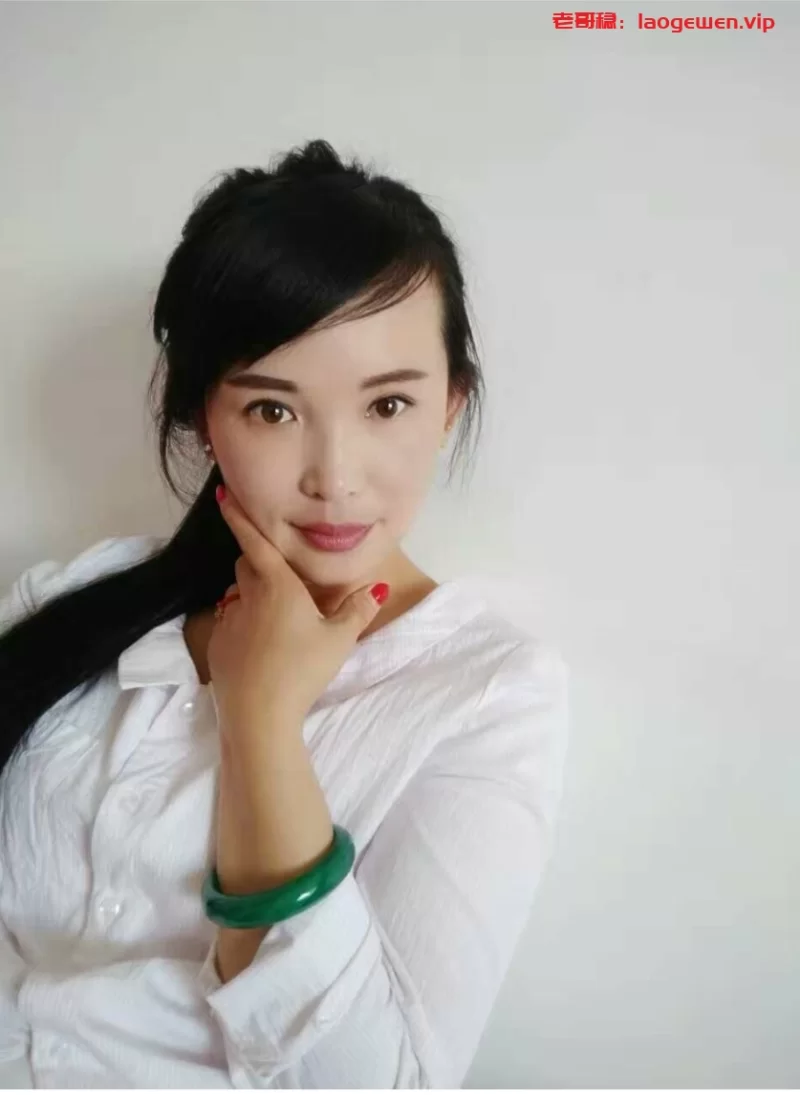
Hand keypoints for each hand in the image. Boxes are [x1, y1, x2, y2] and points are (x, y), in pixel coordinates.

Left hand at [207, 485, 388, 737]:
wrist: (259, 715)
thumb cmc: (303, 670)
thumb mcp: (339, 640)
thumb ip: (357, 611)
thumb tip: (375, 588)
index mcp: (277, 586)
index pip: (255, 541)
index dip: (239, 516)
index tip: (224, 494)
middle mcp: (248, 596)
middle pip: (246, 566)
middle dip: (257, 561)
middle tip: (279, 573)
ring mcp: (228, 622)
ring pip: (237, 595)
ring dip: (251, 595)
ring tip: (273, 616)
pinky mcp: (217, 647)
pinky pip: (229, 624)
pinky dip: (243, 625)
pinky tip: (260, 648)